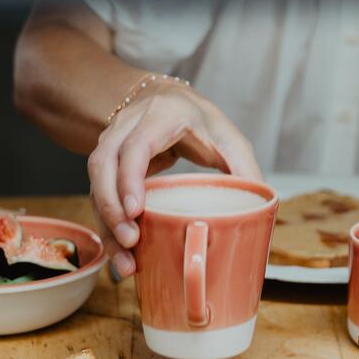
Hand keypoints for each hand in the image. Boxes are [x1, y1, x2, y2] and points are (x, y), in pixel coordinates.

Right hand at [88, 84, 261, 276]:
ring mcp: (111, 141)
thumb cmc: (197, 120)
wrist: (165, 98)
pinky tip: (121, 252)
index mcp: (162, 114)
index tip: (135, 211)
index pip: (136, 145)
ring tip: (125, 260)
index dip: (130, 178)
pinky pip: (98, 194)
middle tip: (131, 241)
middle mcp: (128, 124)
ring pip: (96, 182)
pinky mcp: (106, 162)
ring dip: (106, 222)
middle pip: (106, 165)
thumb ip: (245, 167)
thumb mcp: (227, 136)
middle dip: (112, 207)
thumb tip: (262, 205)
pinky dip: (107, 225)